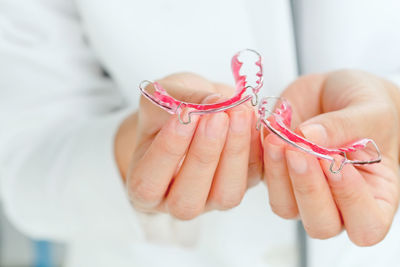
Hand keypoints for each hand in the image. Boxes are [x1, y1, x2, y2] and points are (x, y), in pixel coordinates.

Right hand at [115, 73, 261, 219]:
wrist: (197, 110)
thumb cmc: (170, 109)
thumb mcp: (163, 96)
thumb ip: (180, 100)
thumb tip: (215, 102)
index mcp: (145, 186)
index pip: (148, 184)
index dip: (168, 151)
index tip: (184, 115)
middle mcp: (176, 202)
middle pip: (187, 200)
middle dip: (204, 155)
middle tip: (216, 115)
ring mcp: (211, 200)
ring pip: (225, 195)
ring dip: (234, 153)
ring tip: (238, 113)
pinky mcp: (242, 186)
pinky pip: (254, 177)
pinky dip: (256, 147)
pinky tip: (253, 117)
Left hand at [263, 70, 399, 245]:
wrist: (335, 88)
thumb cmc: (364, 104)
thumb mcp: (369, 110)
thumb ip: (343, 126)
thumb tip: (307, 137)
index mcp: (374, 195)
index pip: (366, 225)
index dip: (351, 201)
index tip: (337, 164)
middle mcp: (337, 201)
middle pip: (320, 224)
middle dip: (308, 189)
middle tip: (299, 152)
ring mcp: (301, 191)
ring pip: (284, 206)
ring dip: (278, 175)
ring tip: (278, 138)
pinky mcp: (275, 173)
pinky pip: (259, 179)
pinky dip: (259, 157)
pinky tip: (265, 130)